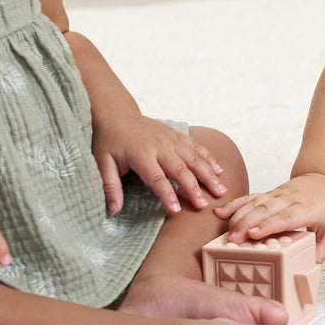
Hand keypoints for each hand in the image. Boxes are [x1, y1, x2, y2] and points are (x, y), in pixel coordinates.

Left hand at [94, 116, 226, 214]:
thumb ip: (110, 187)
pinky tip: (219, 169)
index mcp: (141, 153)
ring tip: (220, 190)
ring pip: (193, 157)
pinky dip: (208, 157)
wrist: (116, 113)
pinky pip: (195, 146)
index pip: (156, 178)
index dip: (167, 194)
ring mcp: (170, 138)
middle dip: (194, 188)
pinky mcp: (176, 134)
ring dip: (208, 174)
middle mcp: (159, 145)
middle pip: (180, 168)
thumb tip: (114, 210)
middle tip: (204, 205)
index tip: (177, 210)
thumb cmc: (109, 140)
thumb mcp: (103, 163)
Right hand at [213, 173, 324, 259]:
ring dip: (239, 216)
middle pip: (265, 210)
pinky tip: (220, 212)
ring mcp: (278, 194)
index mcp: (307, 208)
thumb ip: (320, 251)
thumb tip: (304, 270)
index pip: (286, 217)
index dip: (268, 225)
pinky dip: (234, 204)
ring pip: (255, 202)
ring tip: (228, 233)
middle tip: (234, 240)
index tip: (253, 235)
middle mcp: (290, 199)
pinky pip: (250, 197)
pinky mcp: (269, 193)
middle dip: (247, 224)